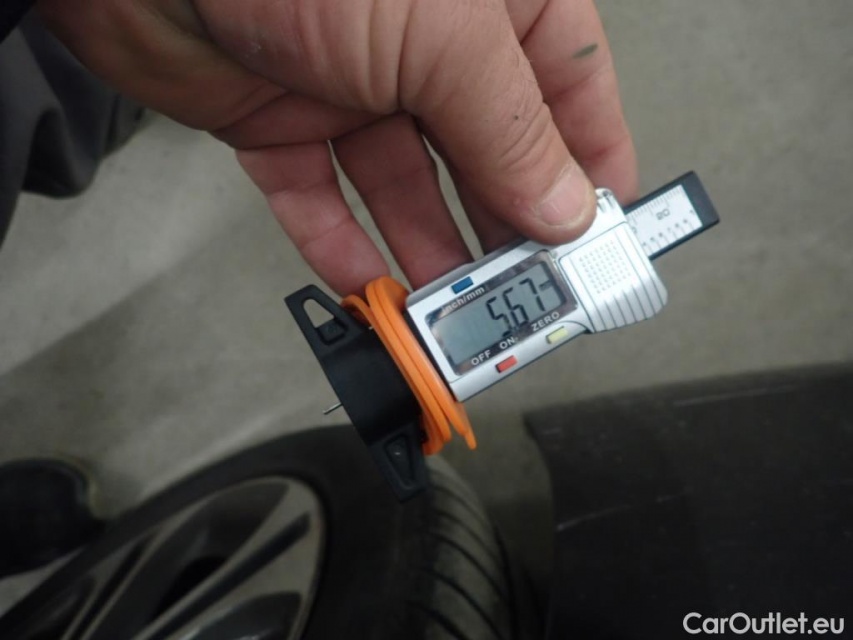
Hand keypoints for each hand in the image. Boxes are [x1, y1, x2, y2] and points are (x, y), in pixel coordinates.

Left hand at [39, 0, 635, 293]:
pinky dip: (339, 244)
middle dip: (506, 225)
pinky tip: (369, 288)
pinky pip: (317, 195)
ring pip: (403, 186)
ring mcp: (350, 84)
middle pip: (486, 151)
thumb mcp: (448, 41)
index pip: (567, 91)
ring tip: (454, 311)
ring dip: (426, 250)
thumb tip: (568, 205)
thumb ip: (512, 128)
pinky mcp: (278, 118)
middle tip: (527, 293)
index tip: (601, 237)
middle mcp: (425, 46)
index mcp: (490, 5)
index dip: (591, 166)